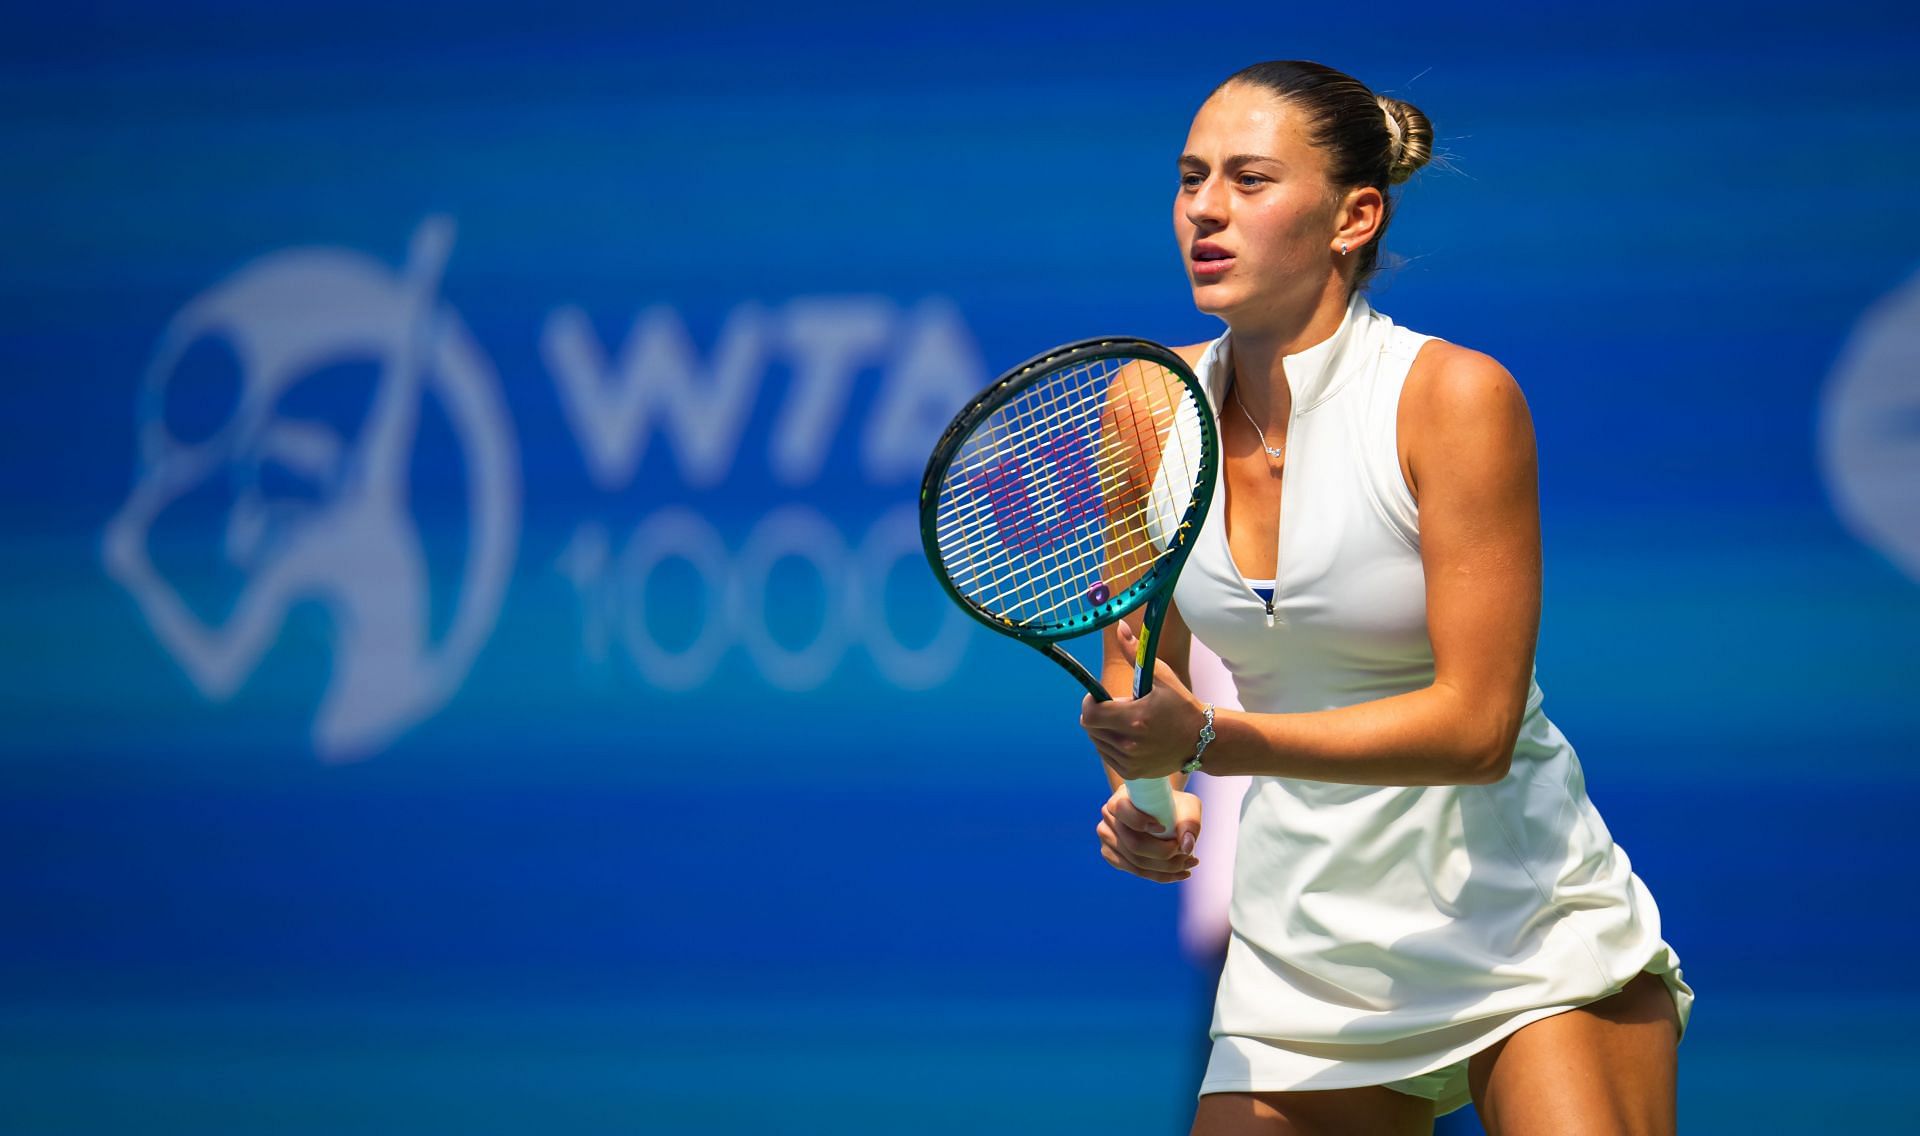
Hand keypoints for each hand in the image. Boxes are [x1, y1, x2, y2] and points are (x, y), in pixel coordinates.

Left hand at [1078, 620, 1208, 781]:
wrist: (1202, 739)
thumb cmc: (1181, 704)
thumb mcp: (1160, 676)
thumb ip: (1135, 653)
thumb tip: (1119, 627)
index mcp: (1136, 718)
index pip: (1090, 714)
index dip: (1090, 703)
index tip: (1100, 697)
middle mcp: (1131, 744)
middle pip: (1090, 728)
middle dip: (1097, 715)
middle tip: (1116, 708)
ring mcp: (1131, 761)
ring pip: (1097, 742)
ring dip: (1104, 730)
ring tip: (1125, 722)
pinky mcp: (1132, 773)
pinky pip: (1107, 756)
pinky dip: (1111, 746)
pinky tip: (1129, 737)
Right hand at [1096, 783, 1200, 882]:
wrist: (1163, 812)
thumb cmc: (1174, 806)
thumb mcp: (1188, 806)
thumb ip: (1189, 823)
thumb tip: (1186, 847)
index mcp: (1120, 797)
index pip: (1122, 810)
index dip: (1140, 822)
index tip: (1163, 828)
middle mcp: (1108, 816)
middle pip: (1134, 844)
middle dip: (1165, 854)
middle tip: (1189, 855)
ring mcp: (1107, 837)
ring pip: (1137, 863)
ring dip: (1167, 868)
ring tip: (1190, 864)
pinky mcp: (1111, 855)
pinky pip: (1136, 871)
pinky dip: (1160, 875)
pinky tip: (1180, 873)